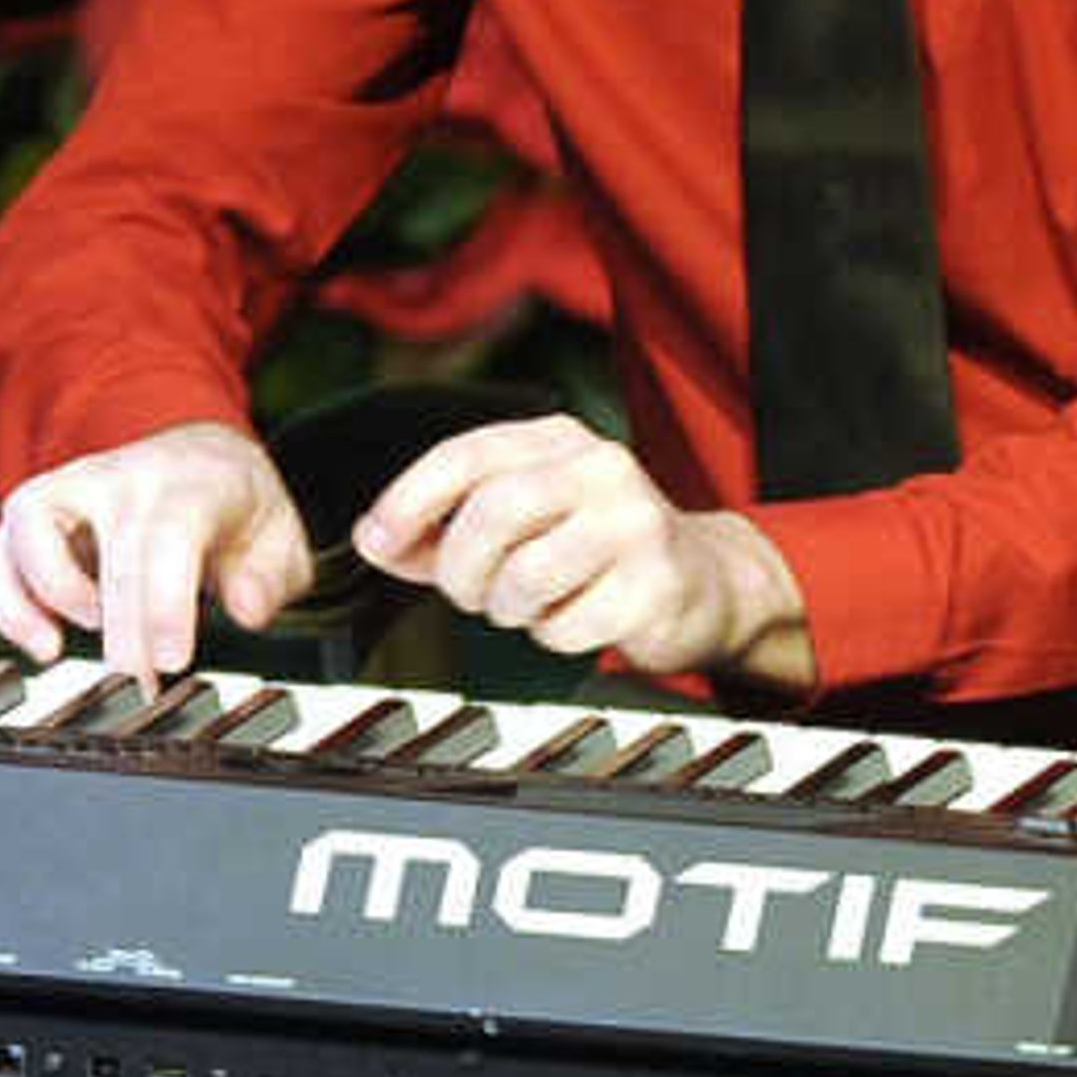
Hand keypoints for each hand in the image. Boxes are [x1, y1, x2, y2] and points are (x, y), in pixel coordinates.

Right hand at [0, 422, 313, 680]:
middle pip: (110, 551)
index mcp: (192, 482)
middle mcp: (125, 476)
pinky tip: (39, 643)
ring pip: (28, 525)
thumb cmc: (236, 510)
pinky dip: (6, 599)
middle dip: (122, 631)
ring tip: (62, 649)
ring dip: (40, 595)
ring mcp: (72, 487)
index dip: (166, 602)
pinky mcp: (36, 512)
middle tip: (142, 686)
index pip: (171, 536)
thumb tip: (248, 610)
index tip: (171, 661)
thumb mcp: (280, 540)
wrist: (202, 458)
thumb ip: (271, 578)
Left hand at [352, 412, 812, 685]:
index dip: (410, 499)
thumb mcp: (521, 522)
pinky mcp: (655, 585)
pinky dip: (554, 636)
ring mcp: (634, 524)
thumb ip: (445, 529)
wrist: (702, 584)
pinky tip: (576, 619)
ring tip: (529, 605)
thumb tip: (374, 540)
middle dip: (461, 568)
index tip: (379, 541)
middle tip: (469, 593)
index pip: (467, 454)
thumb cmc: (597, 551)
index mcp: (559, 440)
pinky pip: (566, 626)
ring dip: (507, 608)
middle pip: (493, 514)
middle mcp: (601, 469)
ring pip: (526, 575)